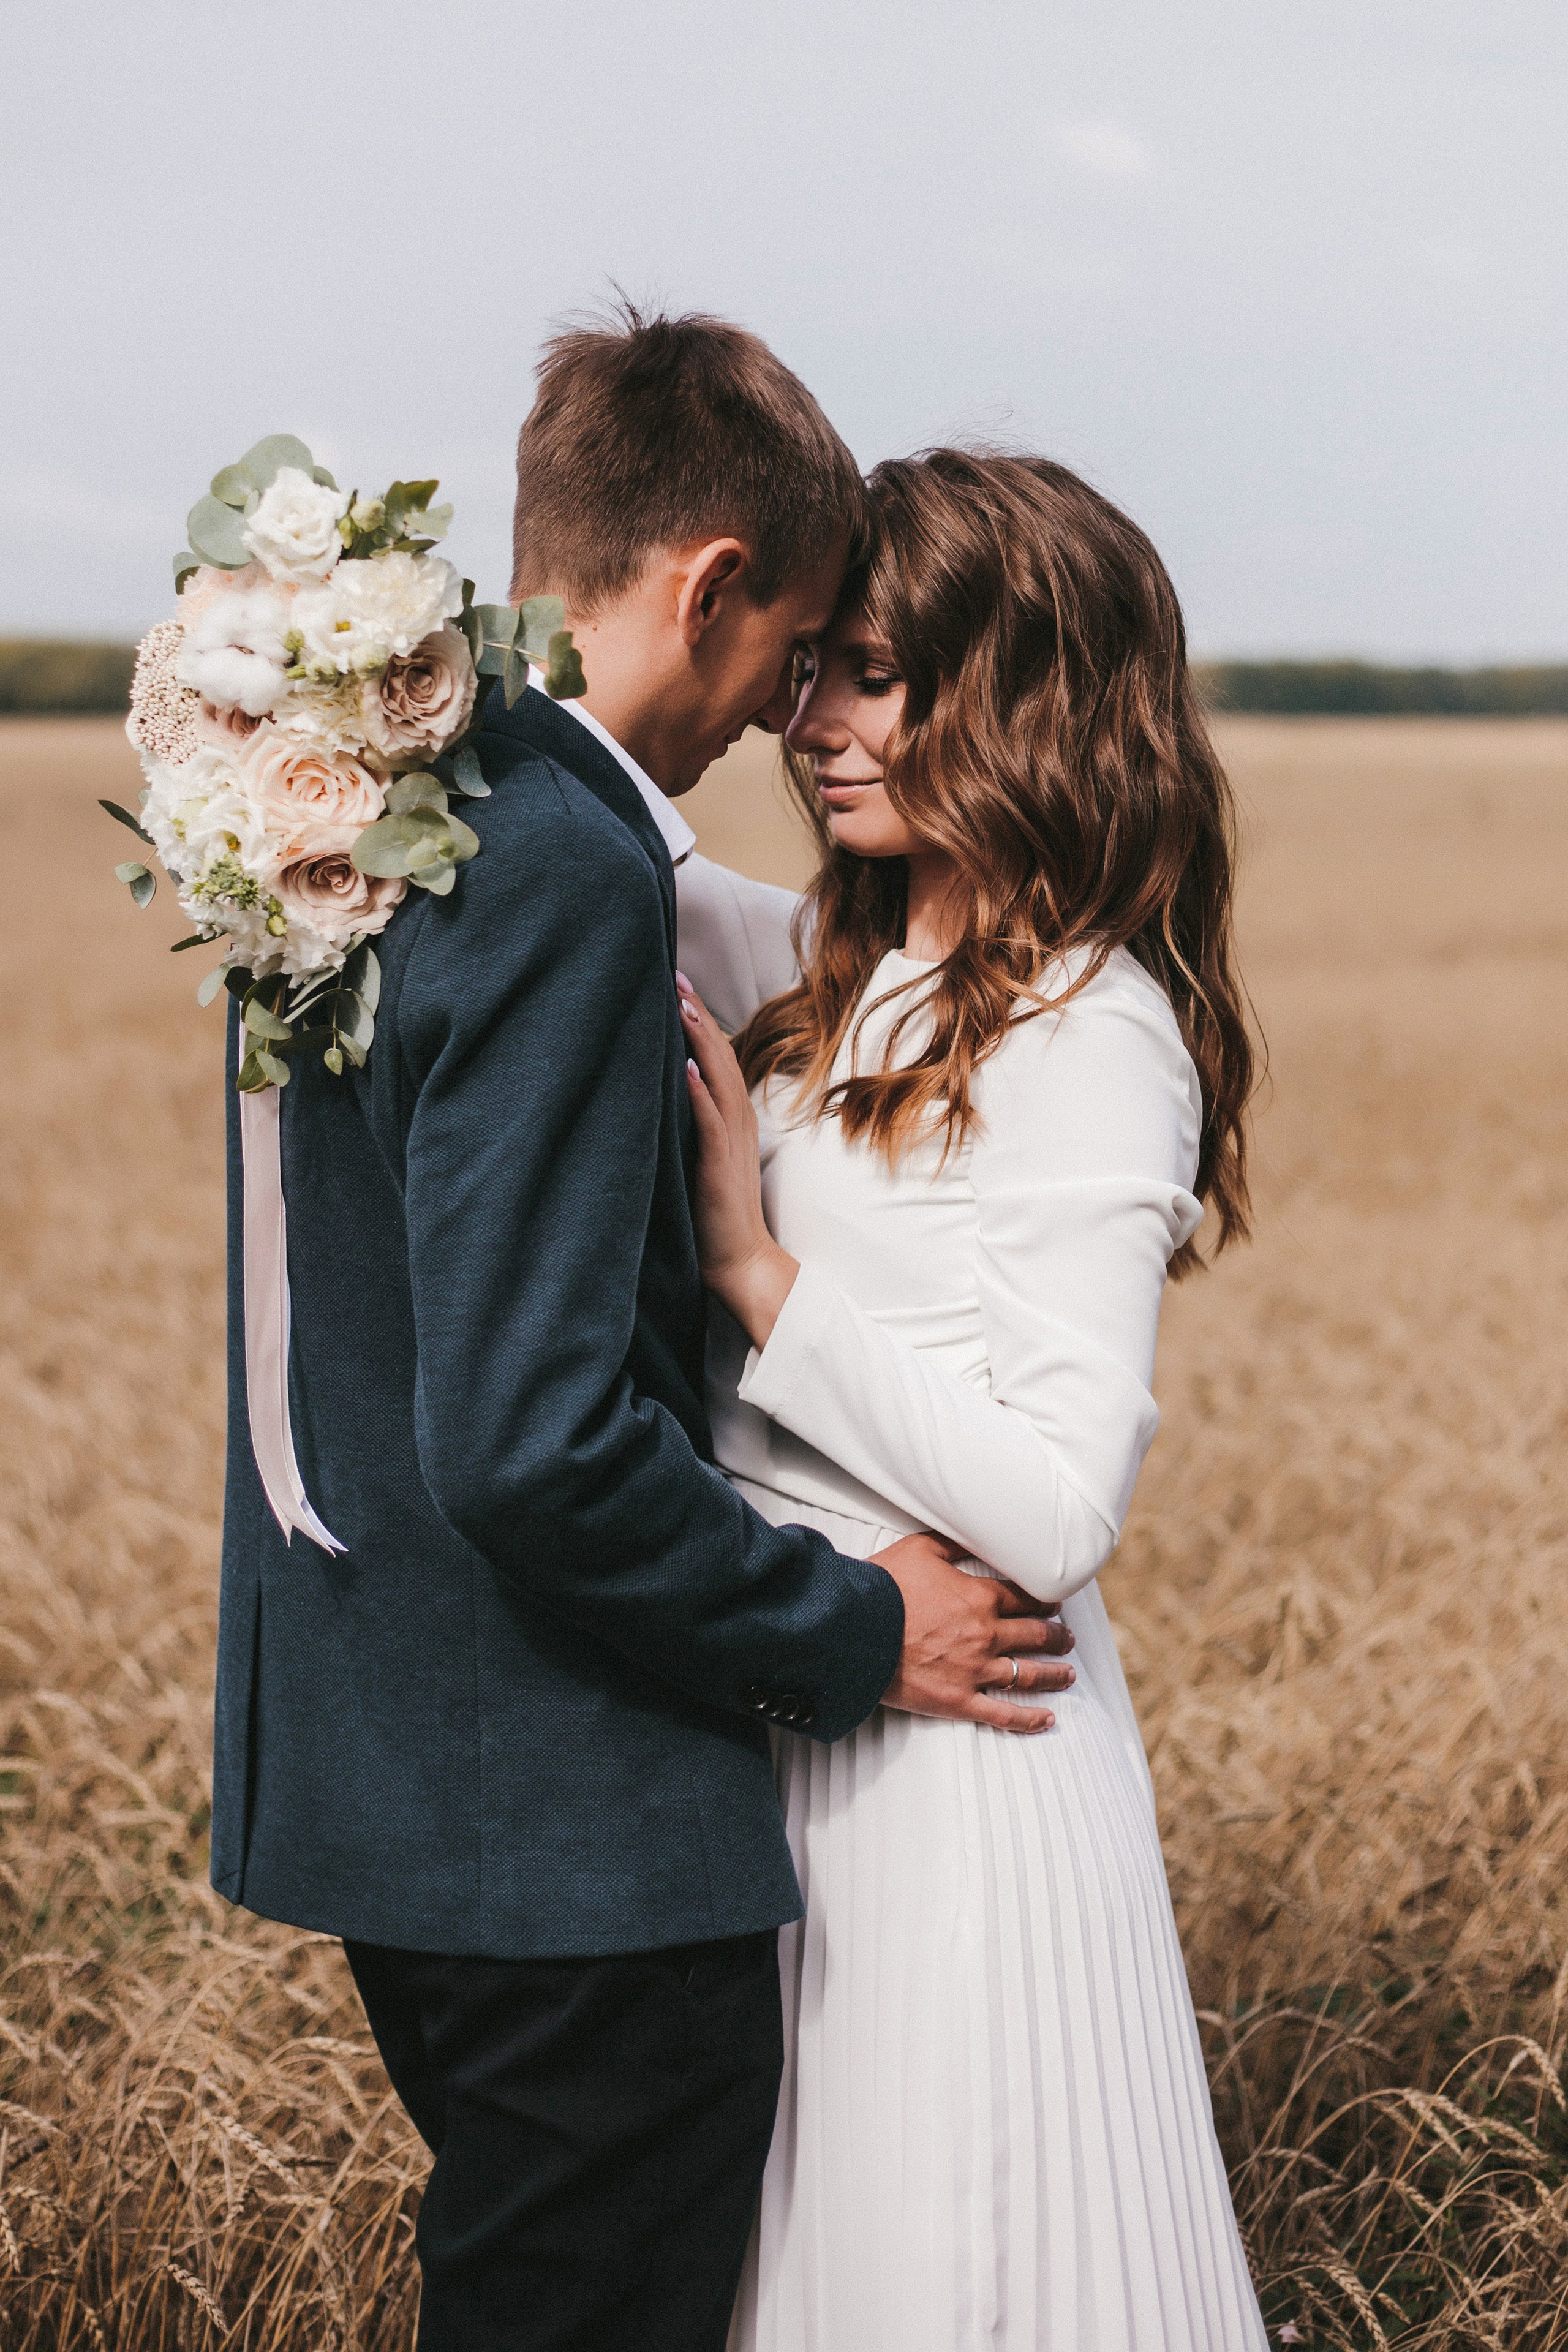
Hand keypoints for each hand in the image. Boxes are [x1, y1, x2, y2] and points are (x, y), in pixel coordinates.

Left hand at [678, 973, 798, 1346]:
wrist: (740, 1262)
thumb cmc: (712, 1214)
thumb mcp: (698, 1158)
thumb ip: (686, 1124)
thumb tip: (660, 1092)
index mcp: (730, 1117)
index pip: (714, 1057)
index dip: (698, 1020)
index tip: (676, 985)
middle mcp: (735, 1121)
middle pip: (718, 1055)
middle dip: (696, 1015)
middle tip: (675, 975)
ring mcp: (730, 1142)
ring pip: (717, 1078)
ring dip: (700, 1040)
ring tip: (681, 1004)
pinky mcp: (720, 1166)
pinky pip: (710, 1122)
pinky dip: (699, 1093)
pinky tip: (685, 1067)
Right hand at [870, 1532, 1075, 1735]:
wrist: (854, 1629)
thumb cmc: (884, 1586)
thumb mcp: (921, 1549)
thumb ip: (954, 1543)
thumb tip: (974, 1532)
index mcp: (981, 1598)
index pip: (1027, 1598)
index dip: (1046, 1599)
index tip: (1055, 1602)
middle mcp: (986, 1635)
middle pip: (1035, 1636)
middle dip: (1057, 1636)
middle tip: (1068, 1638)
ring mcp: (975, 1671)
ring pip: (1028, 1674)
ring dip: (1054, 1674)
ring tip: (1068, 1674)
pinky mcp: (959, 1700)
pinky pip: (1003, 1714)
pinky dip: (1029, 1719)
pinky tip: (1048, 1720)